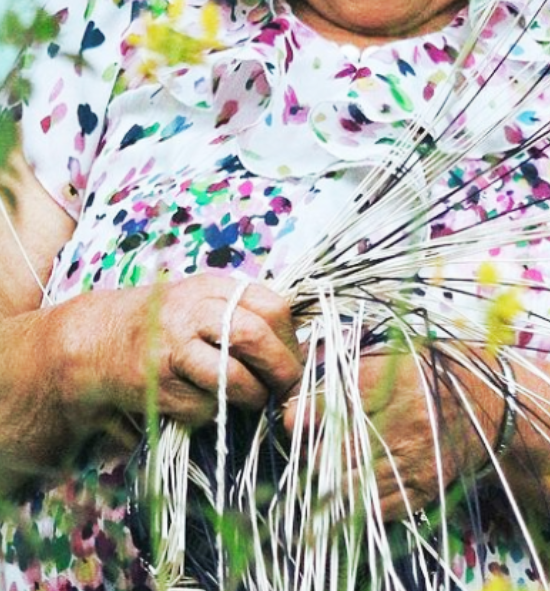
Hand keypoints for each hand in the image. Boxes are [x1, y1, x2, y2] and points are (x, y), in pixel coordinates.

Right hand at [59, 275, 302, 429]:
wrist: (99, 340)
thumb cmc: (171, 325)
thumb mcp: (209, 304)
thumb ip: (250, 318)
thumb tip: (300, 352)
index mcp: (217, 287)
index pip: (272, 308)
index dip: (290, 340)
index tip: (295, 360)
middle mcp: (194, 310)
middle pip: (254, 337)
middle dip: (280, 370)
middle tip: (287, 389)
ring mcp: (172, 345)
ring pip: (231, 376)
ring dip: (251, 396)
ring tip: (252, 400)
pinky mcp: (155, 382)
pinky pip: (201, 405)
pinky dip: (212, 412)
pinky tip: (203, 402)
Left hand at [283, 343, 502, 521]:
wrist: (495, 407)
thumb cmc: (443, 371)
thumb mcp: (404, 353)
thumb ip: (356, 367)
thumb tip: (305, 388)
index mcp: (407, 379)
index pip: (342, 399)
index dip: (308, 409)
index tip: (292, 414)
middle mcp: (412, 422)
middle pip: (339, 446)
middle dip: (312, 447)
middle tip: (305, 441)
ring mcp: (419, 462)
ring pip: (350, 482)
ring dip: (326, 477)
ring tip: (323, 464)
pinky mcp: (425, 490)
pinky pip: (373, 507)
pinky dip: (351, 502)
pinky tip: (346, 488)